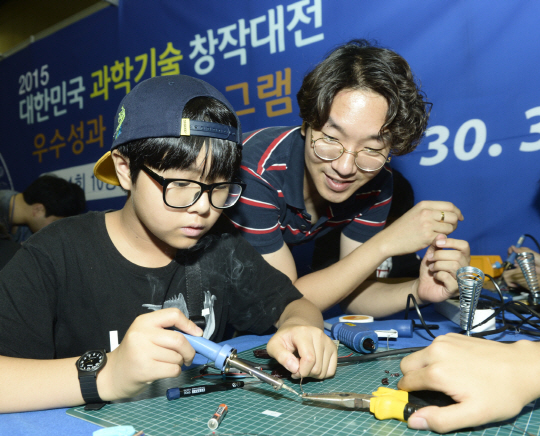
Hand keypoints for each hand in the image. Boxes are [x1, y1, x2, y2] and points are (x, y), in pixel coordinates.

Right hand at [98, 308, 202, 400]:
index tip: (197, 334)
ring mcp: (142, 352)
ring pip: (177, 357)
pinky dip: (175, 372)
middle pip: (179, 339)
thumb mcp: (146, 334)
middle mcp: (142, 334)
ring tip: (168, 363)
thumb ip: (167, 331)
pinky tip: (165, 371)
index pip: (173, 315)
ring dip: (179, 362)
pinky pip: (173, 369)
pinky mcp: (145, 369)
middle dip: (189, 350)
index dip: (189, 325)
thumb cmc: (135, 353)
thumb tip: (196, 335)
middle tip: (188, 356)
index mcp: (144, 321)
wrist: (113, 374)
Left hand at [266, 325, 336, 379]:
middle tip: (297, 368)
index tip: (293, 372)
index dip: (301, 371)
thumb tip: (295, 368)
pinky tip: (313, 366)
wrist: (298, 328)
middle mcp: (319, 335)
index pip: (309, 358)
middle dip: (306, 374)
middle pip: (317, 367)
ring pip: (324, 371)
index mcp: (303, 333)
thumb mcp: (274, 345)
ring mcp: (328, 341)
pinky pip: (331, 371)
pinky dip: (322, 373)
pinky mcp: (333, 348)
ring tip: (304, 365)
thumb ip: (281, 356)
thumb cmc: (285, 339)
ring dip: (313, 374)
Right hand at [380, 201, 463, 257]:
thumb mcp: (415, 213)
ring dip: (449, 232)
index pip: (449, 206)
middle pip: (452, 216)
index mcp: (424, 205)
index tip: (459, 218)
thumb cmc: (403, 228)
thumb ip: (431, 211)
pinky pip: (443, 237)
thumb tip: (450, 213)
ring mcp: (427, 225)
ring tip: (440, 235)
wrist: (389, 240)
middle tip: (450, 228)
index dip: (457, 212)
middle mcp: (426, 213)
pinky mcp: (427, 237)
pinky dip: (442, 239)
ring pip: (450, 227)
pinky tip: (435, 240)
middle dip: (455, 223)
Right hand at [397, 334, 539, 432]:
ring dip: (424, 367)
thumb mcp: (473, 415)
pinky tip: (457, 366)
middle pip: (406, 365)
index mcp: (437, 372)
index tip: (420, 401)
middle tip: (432, 391)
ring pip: (419, 355)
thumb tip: (413, 420)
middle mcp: (435, 352)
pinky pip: (432, 348)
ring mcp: (443, 341)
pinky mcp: (451, 336)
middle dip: (413, 378)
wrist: (522, 367)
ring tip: (447, 379)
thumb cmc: (499, 394)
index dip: (409, 394)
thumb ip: (440, 419)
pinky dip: (436, 357)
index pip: (405, 382)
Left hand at [416, 234, 469, 302]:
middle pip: (458, 256)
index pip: (464, 246)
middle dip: (440, 255)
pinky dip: (438, 274)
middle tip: (430, 259)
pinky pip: (448, 277)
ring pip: (454, 266)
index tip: (437, 244)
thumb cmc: (430, 270)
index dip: (451, 242)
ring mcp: (462, 281)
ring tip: (432, 268)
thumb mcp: (431, 255)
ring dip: (438, 265)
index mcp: (462, 259)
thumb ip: (436, 245)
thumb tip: (441, 235)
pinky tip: (435, 276)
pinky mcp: (454, 290)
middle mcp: (465, 269)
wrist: (422, 286)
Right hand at [503, 247, 539, 289]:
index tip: (510, 253)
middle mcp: (521, 255)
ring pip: (514, 260)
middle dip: (511, 256)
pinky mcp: (522, 266)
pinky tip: (518, 266)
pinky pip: (516, 265)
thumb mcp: (529, 253)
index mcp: (523, 250)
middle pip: (512, 254)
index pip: (514, 248)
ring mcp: (521, 260)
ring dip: (514, 261)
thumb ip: (521, 251)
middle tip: (512, 259)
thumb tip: (512, 247)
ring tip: (517, 263)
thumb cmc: (537, 258)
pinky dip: (516, 265)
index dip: (511, 250)